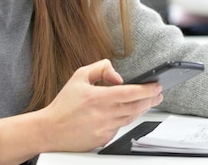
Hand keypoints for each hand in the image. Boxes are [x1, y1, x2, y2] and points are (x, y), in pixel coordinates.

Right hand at [39, 59, 163, 151]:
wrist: (48, 130)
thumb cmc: (64, 104)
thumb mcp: (79, 76)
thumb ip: (101, 68)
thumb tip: (119, 76)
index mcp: (98, 98)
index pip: (131, 92)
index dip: (148, 89)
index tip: (157, 85)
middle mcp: (104, 114)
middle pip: (137, 106)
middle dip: (151, 99)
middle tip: (159, 93)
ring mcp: (104, 128)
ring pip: (131, 117)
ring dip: (143, 109)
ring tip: (149, 101)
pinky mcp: (103, 139)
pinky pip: (120, 127)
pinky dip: (126, 119)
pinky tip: (129, 112)